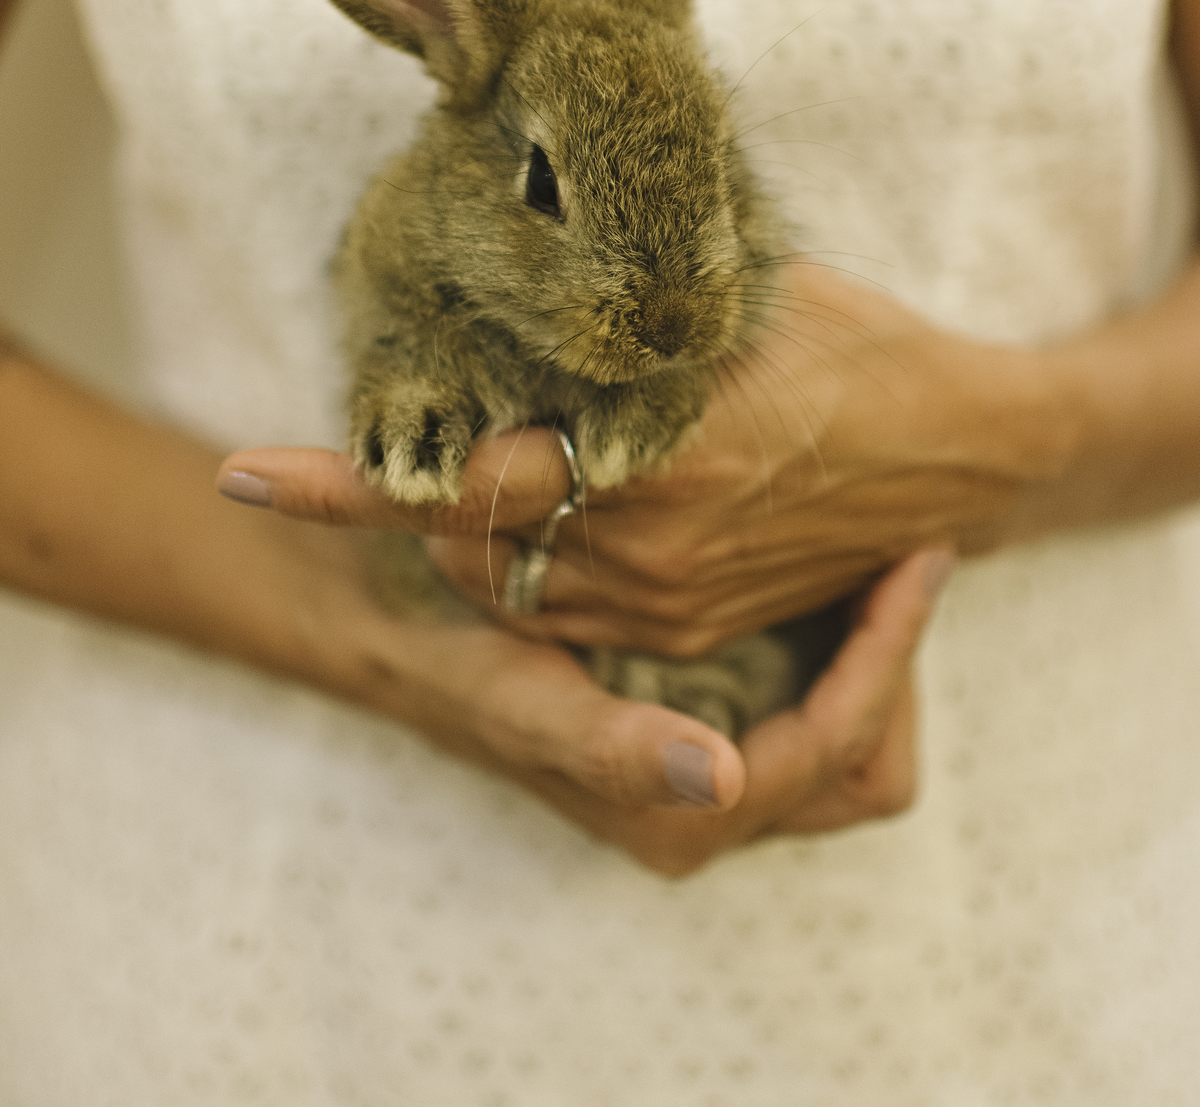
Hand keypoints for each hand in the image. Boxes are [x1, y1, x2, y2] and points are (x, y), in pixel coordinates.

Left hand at [221, 262, 1064, 655]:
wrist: (964, 450)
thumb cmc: (856, 346)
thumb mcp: (737, 296)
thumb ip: (624, 308)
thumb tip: (535, 257)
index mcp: (646, 454)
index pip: (457, 481)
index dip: (339, 488)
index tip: (240, 479)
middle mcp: (644, 546)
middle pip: (465, 546)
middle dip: (412, 502)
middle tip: (397, 439)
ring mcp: (668, 602)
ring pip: (511, 587)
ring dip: (475, 535)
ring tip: (490, 463)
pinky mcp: (693, 625)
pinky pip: (573, 611)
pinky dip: (541, 562)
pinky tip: (566, 502)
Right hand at [286, 527, 952, 875]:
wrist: (392, 628)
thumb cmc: (453, 662)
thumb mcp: (520, 697)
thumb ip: (615, 748)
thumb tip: (723, 778)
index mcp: (683, 819)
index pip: (840, 751)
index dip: (888, 657)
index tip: (917, 554)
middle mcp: (709, 809)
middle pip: (868, 758)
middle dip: (896, 660)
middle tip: (909, 549)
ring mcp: (713, 769)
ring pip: (850, 731)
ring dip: (871, 649)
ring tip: (880, 548)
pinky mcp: (706, 718)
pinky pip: (811, 693)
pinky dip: (832, 636)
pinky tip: (826, 558)